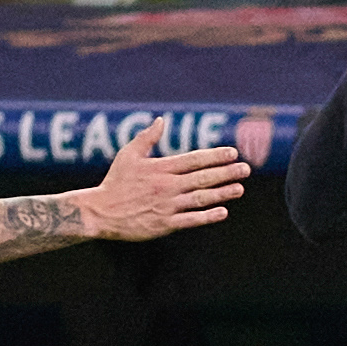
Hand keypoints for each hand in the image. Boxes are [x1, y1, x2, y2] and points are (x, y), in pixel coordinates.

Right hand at [76, 120, 247, 238]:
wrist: (100, 212)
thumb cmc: (115, 183)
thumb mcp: (128, 156)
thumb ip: (146, 138)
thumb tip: (161, 120)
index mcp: (161, 168)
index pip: (194, 160)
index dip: (215, 156)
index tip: (232, 153)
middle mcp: (167, 186)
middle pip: (203, 177)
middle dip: (226, 172)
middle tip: (246, 169)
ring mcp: (167, 206)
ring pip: (201, 198)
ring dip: (222, 193)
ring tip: (239, 188)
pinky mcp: (165, 224)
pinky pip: (191, 220)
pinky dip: (207, 216)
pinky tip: (223, 212)